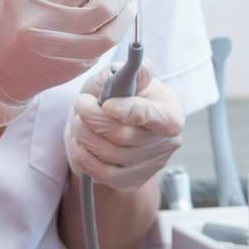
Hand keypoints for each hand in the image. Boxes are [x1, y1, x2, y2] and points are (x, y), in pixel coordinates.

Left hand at [66, 63, 183, 190]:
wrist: (108, 124)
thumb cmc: (117, 96)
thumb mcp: (120, 78)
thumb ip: (129, 73)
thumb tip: (141, 68)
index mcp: (170, 113)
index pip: (154, 116)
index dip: (128, 110)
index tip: (106, 104)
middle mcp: (167, 142)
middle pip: (124, 137)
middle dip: (93, 118)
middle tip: (81, 103)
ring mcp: (150, 165)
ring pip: (109, 155)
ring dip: (84, 135)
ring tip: (79, 121)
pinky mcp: (132, 180)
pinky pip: (101, 174)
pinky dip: (83, 156)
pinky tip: (81, 142)